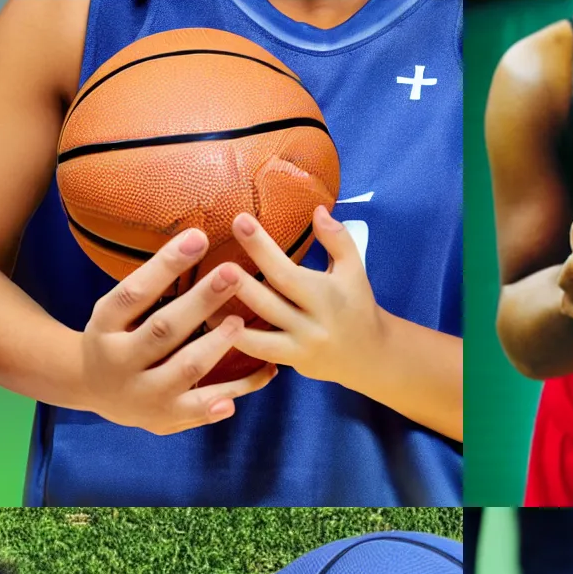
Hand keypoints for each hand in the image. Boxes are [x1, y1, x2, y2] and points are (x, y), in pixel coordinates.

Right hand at [79, 228, 277, 433]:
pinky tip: (267, 371)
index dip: (165, 265)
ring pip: (187, 368)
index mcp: (104, 326)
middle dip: (200, 301)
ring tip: (241, 320)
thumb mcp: (116, 310)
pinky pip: (208, 403)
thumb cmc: (118, 334)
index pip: (134, 292)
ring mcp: (143, 393)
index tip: (199, 237)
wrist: (89, 388)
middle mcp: (119, 361)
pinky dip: (238, 389)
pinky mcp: (166, 417)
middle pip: (163, 330)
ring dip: (218, 344)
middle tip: (233, 272)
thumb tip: (198, 239)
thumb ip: (149, 285)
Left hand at [220, 206, 385, 390]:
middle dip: (239, 281)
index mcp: (327, 295)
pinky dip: (237, 340)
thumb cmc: (358, 305)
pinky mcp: (292, 363)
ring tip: (202, 296)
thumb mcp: (355, 270)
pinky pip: (260, 354)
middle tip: (214, 261)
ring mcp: (300, 347)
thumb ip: (338, 240)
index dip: (262, 247)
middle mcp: (313, 323)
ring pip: (259, 334)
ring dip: (229, 316)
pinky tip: (212, 326)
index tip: (240, 222)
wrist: (371, 355)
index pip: (287, 270)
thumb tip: (318, 210)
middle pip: (270, 301)